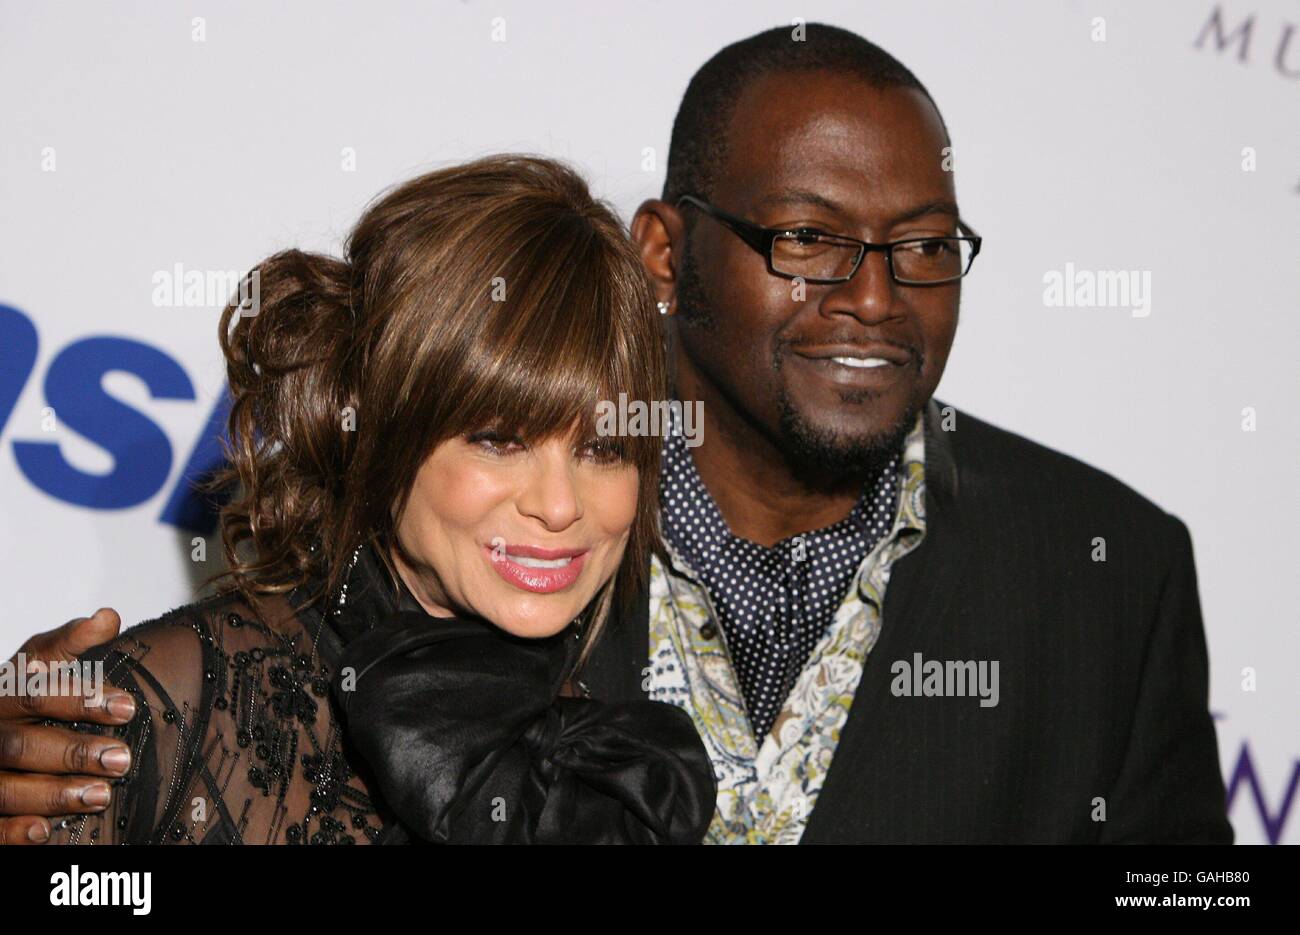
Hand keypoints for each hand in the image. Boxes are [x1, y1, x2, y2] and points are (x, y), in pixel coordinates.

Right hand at [0, 609, 135, 843]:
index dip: (81, 698)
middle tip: (122, 758)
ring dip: (54, 793)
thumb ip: (72, 644)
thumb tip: (107, 617)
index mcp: (2, 694)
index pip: (36, 691)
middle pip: (21, 744)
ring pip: (6, 788)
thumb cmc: (19, 696)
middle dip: (73, 752)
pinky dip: (15, 830)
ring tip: (101, 794)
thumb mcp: (40, 664)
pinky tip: (46, 829)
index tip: (127, 706)